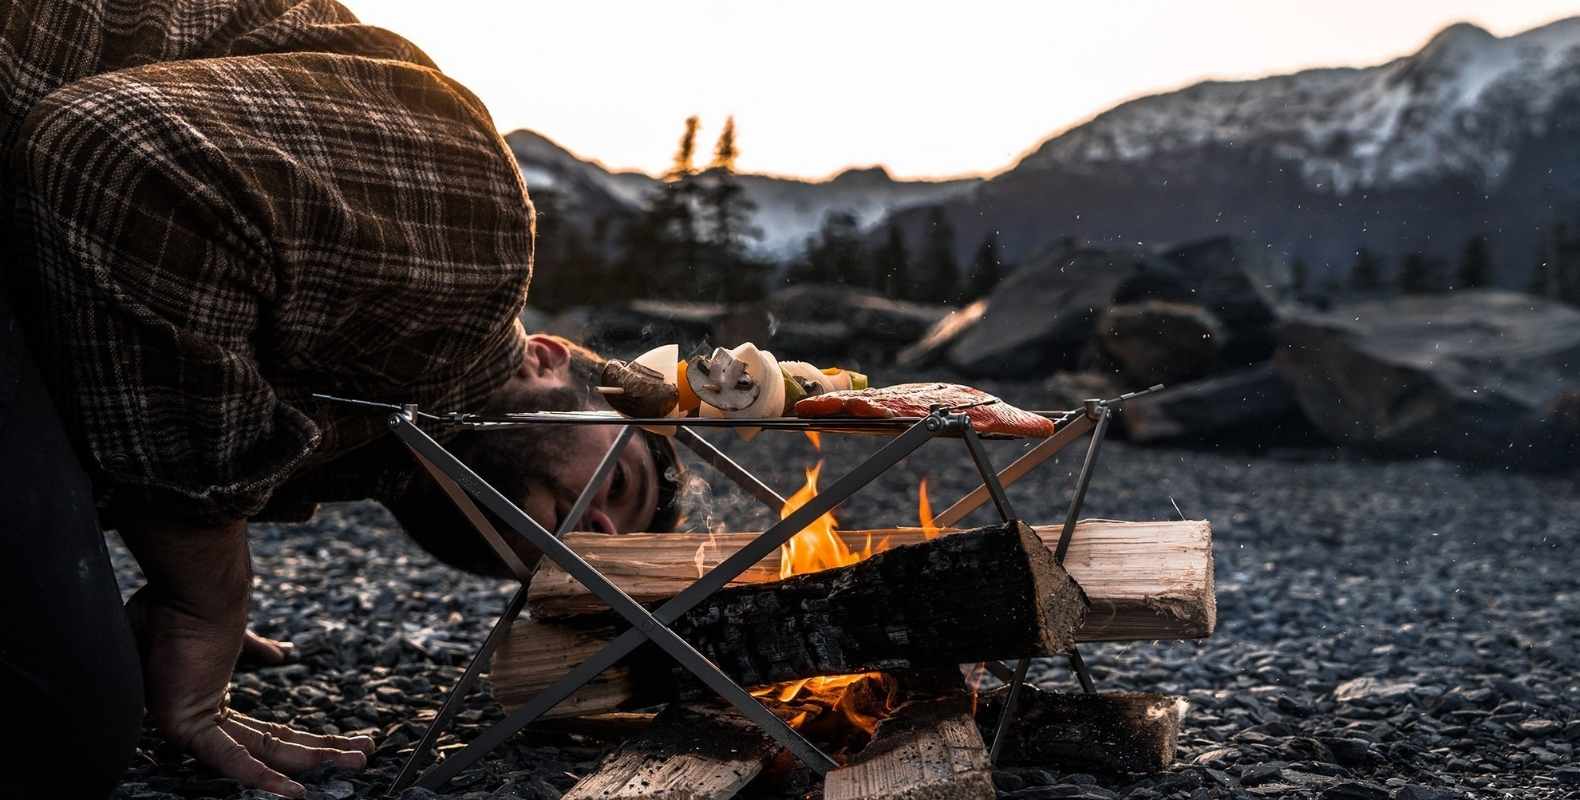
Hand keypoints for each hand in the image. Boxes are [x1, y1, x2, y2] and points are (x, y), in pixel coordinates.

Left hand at [121, 520, 373, 797]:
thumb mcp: (232, 636)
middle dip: (324, 751)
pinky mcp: (187, 726)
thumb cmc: (194, 606)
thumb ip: (254, 648)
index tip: (348, 739)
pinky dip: (263, 777)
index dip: (310, 738)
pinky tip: (294, 791)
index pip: (271, 732)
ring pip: (262, 755)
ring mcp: (197, 725)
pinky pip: (230, 759)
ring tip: (356, 761)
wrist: (192, 590)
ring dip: (311, 762)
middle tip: (364, 755)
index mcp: (215, 700)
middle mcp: (207, 719)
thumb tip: (284, 653)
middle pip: (275, 746)